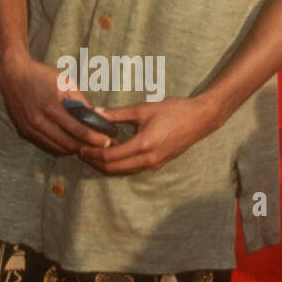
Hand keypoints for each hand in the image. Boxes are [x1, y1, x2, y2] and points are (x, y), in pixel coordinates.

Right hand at [0, 53, 112, 155]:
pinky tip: (70, 143)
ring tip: (87, 145)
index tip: (107, 141)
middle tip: (100, 146)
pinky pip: (46, 146)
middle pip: (68, 144)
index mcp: (51, 107)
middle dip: (87, 147)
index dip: (95, 138)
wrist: (12, 75)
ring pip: (57, 148)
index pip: (78, 130)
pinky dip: (60, 147)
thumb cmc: (41, 76)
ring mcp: (30, 129)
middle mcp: (38, 121)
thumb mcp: (65, 82)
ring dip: (74, 149)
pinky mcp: (24, 132)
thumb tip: (97, 117)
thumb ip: (81, 102)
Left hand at [77, 96, 217, 174]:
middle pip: (113, 169)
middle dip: (95, 163)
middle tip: (82, 153)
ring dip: (106, 166)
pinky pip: (133, 169)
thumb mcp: (144, 109)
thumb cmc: (174, 110)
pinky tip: (113, 153)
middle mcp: (148, 159)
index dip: (92, 154)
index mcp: (143, 145)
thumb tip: (96, 113)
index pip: (110, 157)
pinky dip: (119, 164)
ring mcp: (154, 164)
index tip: (80, 148)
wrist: (200, 119)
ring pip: (123, 171)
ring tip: (93, 154)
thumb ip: (118, 114)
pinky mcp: (158, 164)